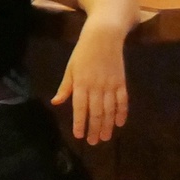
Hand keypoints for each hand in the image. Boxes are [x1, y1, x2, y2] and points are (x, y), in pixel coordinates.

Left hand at [54, 25, 129, 143]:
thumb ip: (65, 87)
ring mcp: (110, 85)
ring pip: (109, 110)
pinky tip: (120, 123)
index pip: (80, 108)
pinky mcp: (122, 82)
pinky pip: (123, 100)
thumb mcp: (70, 68)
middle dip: (94, 129)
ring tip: (105, 137)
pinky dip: (122, 112)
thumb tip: (56, 102)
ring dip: (107, 125)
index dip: (80, 123)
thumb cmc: (82, 53)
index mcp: (80, 84)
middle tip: (93, 142)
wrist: (103, 37)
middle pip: (96, 112)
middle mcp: (96, 87)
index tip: (79, 136)